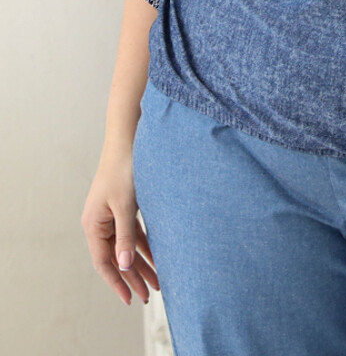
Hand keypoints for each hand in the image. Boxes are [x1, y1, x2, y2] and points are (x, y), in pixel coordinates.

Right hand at [81, 148, 160, 306]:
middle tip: (149, 296)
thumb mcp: (125, 206)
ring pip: (127, 247)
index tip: (130, 299)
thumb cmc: (124, 170)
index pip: (104, 263)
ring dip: (142, 264)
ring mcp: (112, 215)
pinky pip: (133, 233)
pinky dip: (145, 246)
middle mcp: (100, 223)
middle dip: (133, 278)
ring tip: (158, 283)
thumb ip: (125, 237)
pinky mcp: (124, 207)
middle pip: (116, 258)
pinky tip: (158, 258)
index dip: (117, 282)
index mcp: (93, 224)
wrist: (128, 140)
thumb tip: (123, 266)